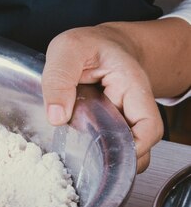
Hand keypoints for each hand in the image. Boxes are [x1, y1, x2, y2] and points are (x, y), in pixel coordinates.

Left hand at [42, 24, 163, 172]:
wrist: (95, 43)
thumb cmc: (87, 44)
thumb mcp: (67, 50)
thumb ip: (59, 79)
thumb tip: (57, 117)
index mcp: (131, 86)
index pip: (148, 127)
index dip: (135, 148)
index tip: (108, 154)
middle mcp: (131, 106)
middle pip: (138, 146)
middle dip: (116, 159)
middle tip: (86, 162)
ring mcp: (119, 118)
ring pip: (123, 149)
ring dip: (104, 158)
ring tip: (79, 158)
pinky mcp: (106, 124)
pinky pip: (107, 144)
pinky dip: (93, 151)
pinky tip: (76, 150)